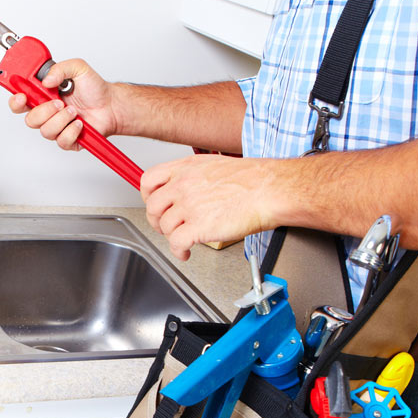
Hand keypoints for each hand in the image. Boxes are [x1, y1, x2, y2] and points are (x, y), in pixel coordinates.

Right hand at [8, 59, 118, 150]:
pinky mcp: (66, 140)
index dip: (16, 101)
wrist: (111, 106)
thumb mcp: (78, 68)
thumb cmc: (95, 89)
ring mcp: (56, 127)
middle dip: (44, 111)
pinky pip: (61, 140)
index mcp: (44, 95)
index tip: (22, 96)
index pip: (21, 101)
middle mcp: (47, 113)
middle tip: (59, 102)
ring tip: (74, 111)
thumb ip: (61, 68)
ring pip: (46, 131)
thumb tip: (46, 80)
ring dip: (62, 119)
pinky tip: (79, 123)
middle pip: (30, 120)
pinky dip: (72, 131)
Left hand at [141, 155, 275, 259]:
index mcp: (186, 168)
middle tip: (166, 227)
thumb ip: (193, 176)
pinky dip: (179, 251)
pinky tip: (186, 252)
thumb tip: (183, 188)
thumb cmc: (252, 180)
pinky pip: (176, 243)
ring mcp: (189, 205)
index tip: (154, 205)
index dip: (148, 196)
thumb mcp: (213, 166)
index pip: (149, 180)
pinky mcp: (198, 226)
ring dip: (172, 237)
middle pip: (153, 207)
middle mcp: (183, 185)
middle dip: (158, 221)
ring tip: (184, 240)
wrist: (269, 189)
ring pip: (165, 227)